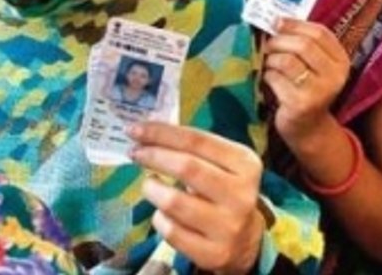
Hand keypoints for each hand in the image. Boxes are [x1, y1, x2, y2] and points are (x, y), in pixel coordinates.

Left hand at [129, 124, 264, 274]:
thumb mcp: (224, 166)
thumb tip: (148, 132)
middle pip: (187, 167)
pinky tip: (161, 212)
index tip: (136, 129)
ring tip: (149, 184)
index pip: (199, 140)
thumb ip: (195, 149)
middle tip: (135, 153)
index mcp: (246, 164)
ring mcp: (228, 225)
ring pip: (174, 202)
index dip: (163, 133)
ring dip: (152, 189)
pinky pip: (171, 231)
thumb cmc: (225, 192)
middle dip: (154, 156)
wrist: (245, 240)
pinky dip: (159, 218)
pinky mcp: (213, 252)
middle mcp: (241, 193)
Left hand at [263, 19, 350, 143]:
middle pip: (304, 45)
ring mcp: (319, 91)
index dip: (295, 24)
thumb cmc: (307, 89)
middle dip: (280, 41)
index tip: (277, 21)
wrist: (308, 128)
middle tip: (268, 44)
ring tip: (269, 64)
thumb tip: (278, 20)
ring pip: (287, 61)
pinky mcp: (300, 104)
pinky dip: (267, 76)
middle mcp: (335, 76)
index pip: (319, 33)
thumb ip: (304, 44)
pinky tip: (270, 81)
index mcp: (341, 61)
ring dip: (272, 60)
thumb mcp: (315, 66)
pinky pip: (276, 79)